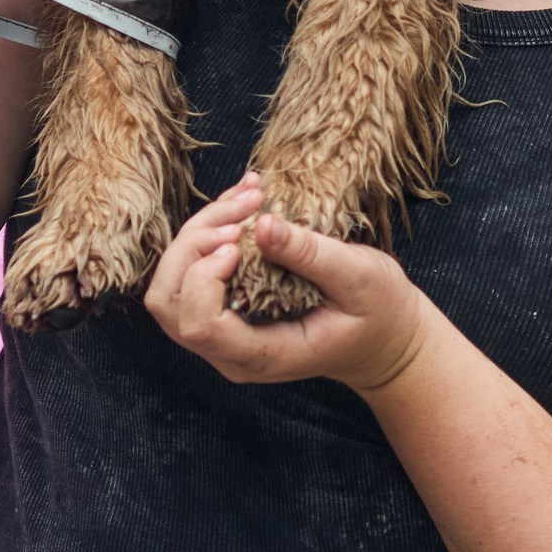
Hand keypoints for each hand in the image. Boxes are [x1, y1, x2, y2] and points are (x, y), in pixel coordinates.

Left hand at [145, 172, 436, 392]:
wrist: (382, 339)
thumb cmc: (378, 312)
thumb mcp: (360, 278)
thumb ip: (311, 255)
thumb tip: (260, 225)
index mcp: (264, 355)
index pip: (199, 325)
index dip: (204, 275)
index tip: (241, 239)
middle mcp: (230, 352)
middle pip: (169, 302)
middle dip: (192, 245)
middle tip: (243, 209)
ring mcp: (222, 334)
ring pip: (172, 284)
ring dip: (199, 232)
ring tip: (248, 196)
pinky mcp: (225, 310)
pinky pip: (192, 273)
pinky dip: (210, 232)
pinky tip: (244, 200)